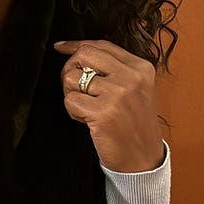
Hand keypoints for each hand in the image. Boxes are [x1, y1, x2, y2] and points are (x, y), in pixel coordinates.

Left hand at [55, 40, 163, 171]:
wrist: (142, 158)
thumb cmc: (134, 125)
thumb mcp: (136, 90)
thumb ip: (115, 69)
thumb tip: (77, 50)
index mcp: (140, 67)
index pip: (101, 45)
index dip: (76, 45)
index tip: (61, 47)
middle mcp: (131, 77)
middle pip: (83, 55)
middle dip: (69, 69)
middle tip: (73, 87)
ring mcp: (118, 94)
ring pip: (72, 79)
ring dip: (72, 95)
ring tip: (87, 109)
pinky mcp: (103, 112)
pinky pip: (70, 101)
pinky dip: (73, 112)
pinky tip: (87, 120)